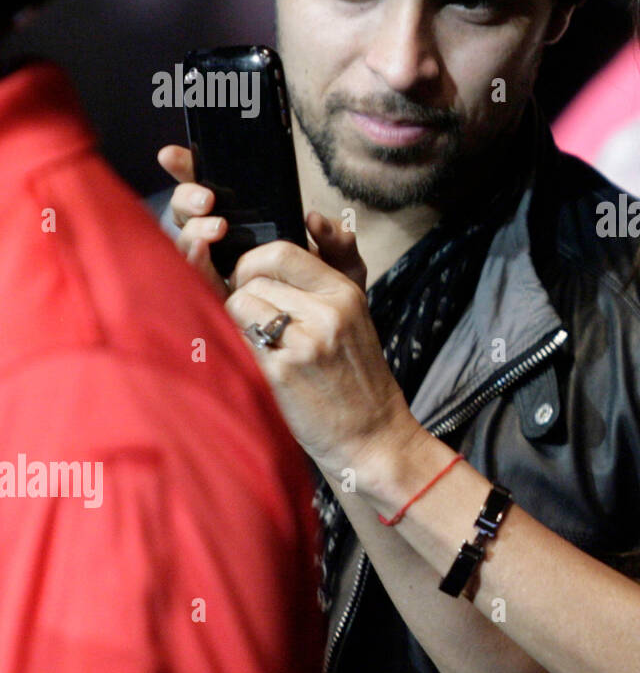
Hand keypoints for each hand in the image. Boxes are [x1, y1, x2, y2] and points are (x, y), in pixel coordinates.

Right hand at [156, 146, 366, 295]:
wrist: (334, 338)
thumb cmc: (334, 293)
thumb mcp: (344, 262)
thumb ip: (339, 238)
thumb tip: (315, 219)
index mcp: (251, 224)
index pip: (212, 189)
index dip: (188, 169)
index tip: (173, 155)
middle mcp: (225, 243)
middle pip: (188, 214)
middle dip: (187, 198)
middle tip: (208, 197)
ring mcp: (218, 270)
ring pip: (186, 242)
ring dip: (193, 229)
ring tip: (216, 225)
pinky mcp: (217, 298)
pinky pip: (196, 278)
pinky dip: (195, 261)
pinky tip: (203, 248)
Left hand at [224, 237, 416, 484]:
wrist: (372, 437)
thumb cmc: (355, 379)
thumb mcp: (351, 319)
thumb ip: (320, 279)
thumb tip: (290, 236)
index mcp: (344, 293)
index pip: (282, 250)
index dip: (254, 263)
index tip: (251, 282)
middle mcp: (328, 311)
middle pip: (254, 276)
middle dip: (241, 293)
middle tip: (252, 319)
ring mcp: (305, 341)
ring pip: (239, 303)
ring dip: (236, 322)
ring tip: (258, 345)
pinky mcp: (281, 371)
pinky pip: (235, 336)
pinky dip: (234, 345)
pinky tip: (253, 363)